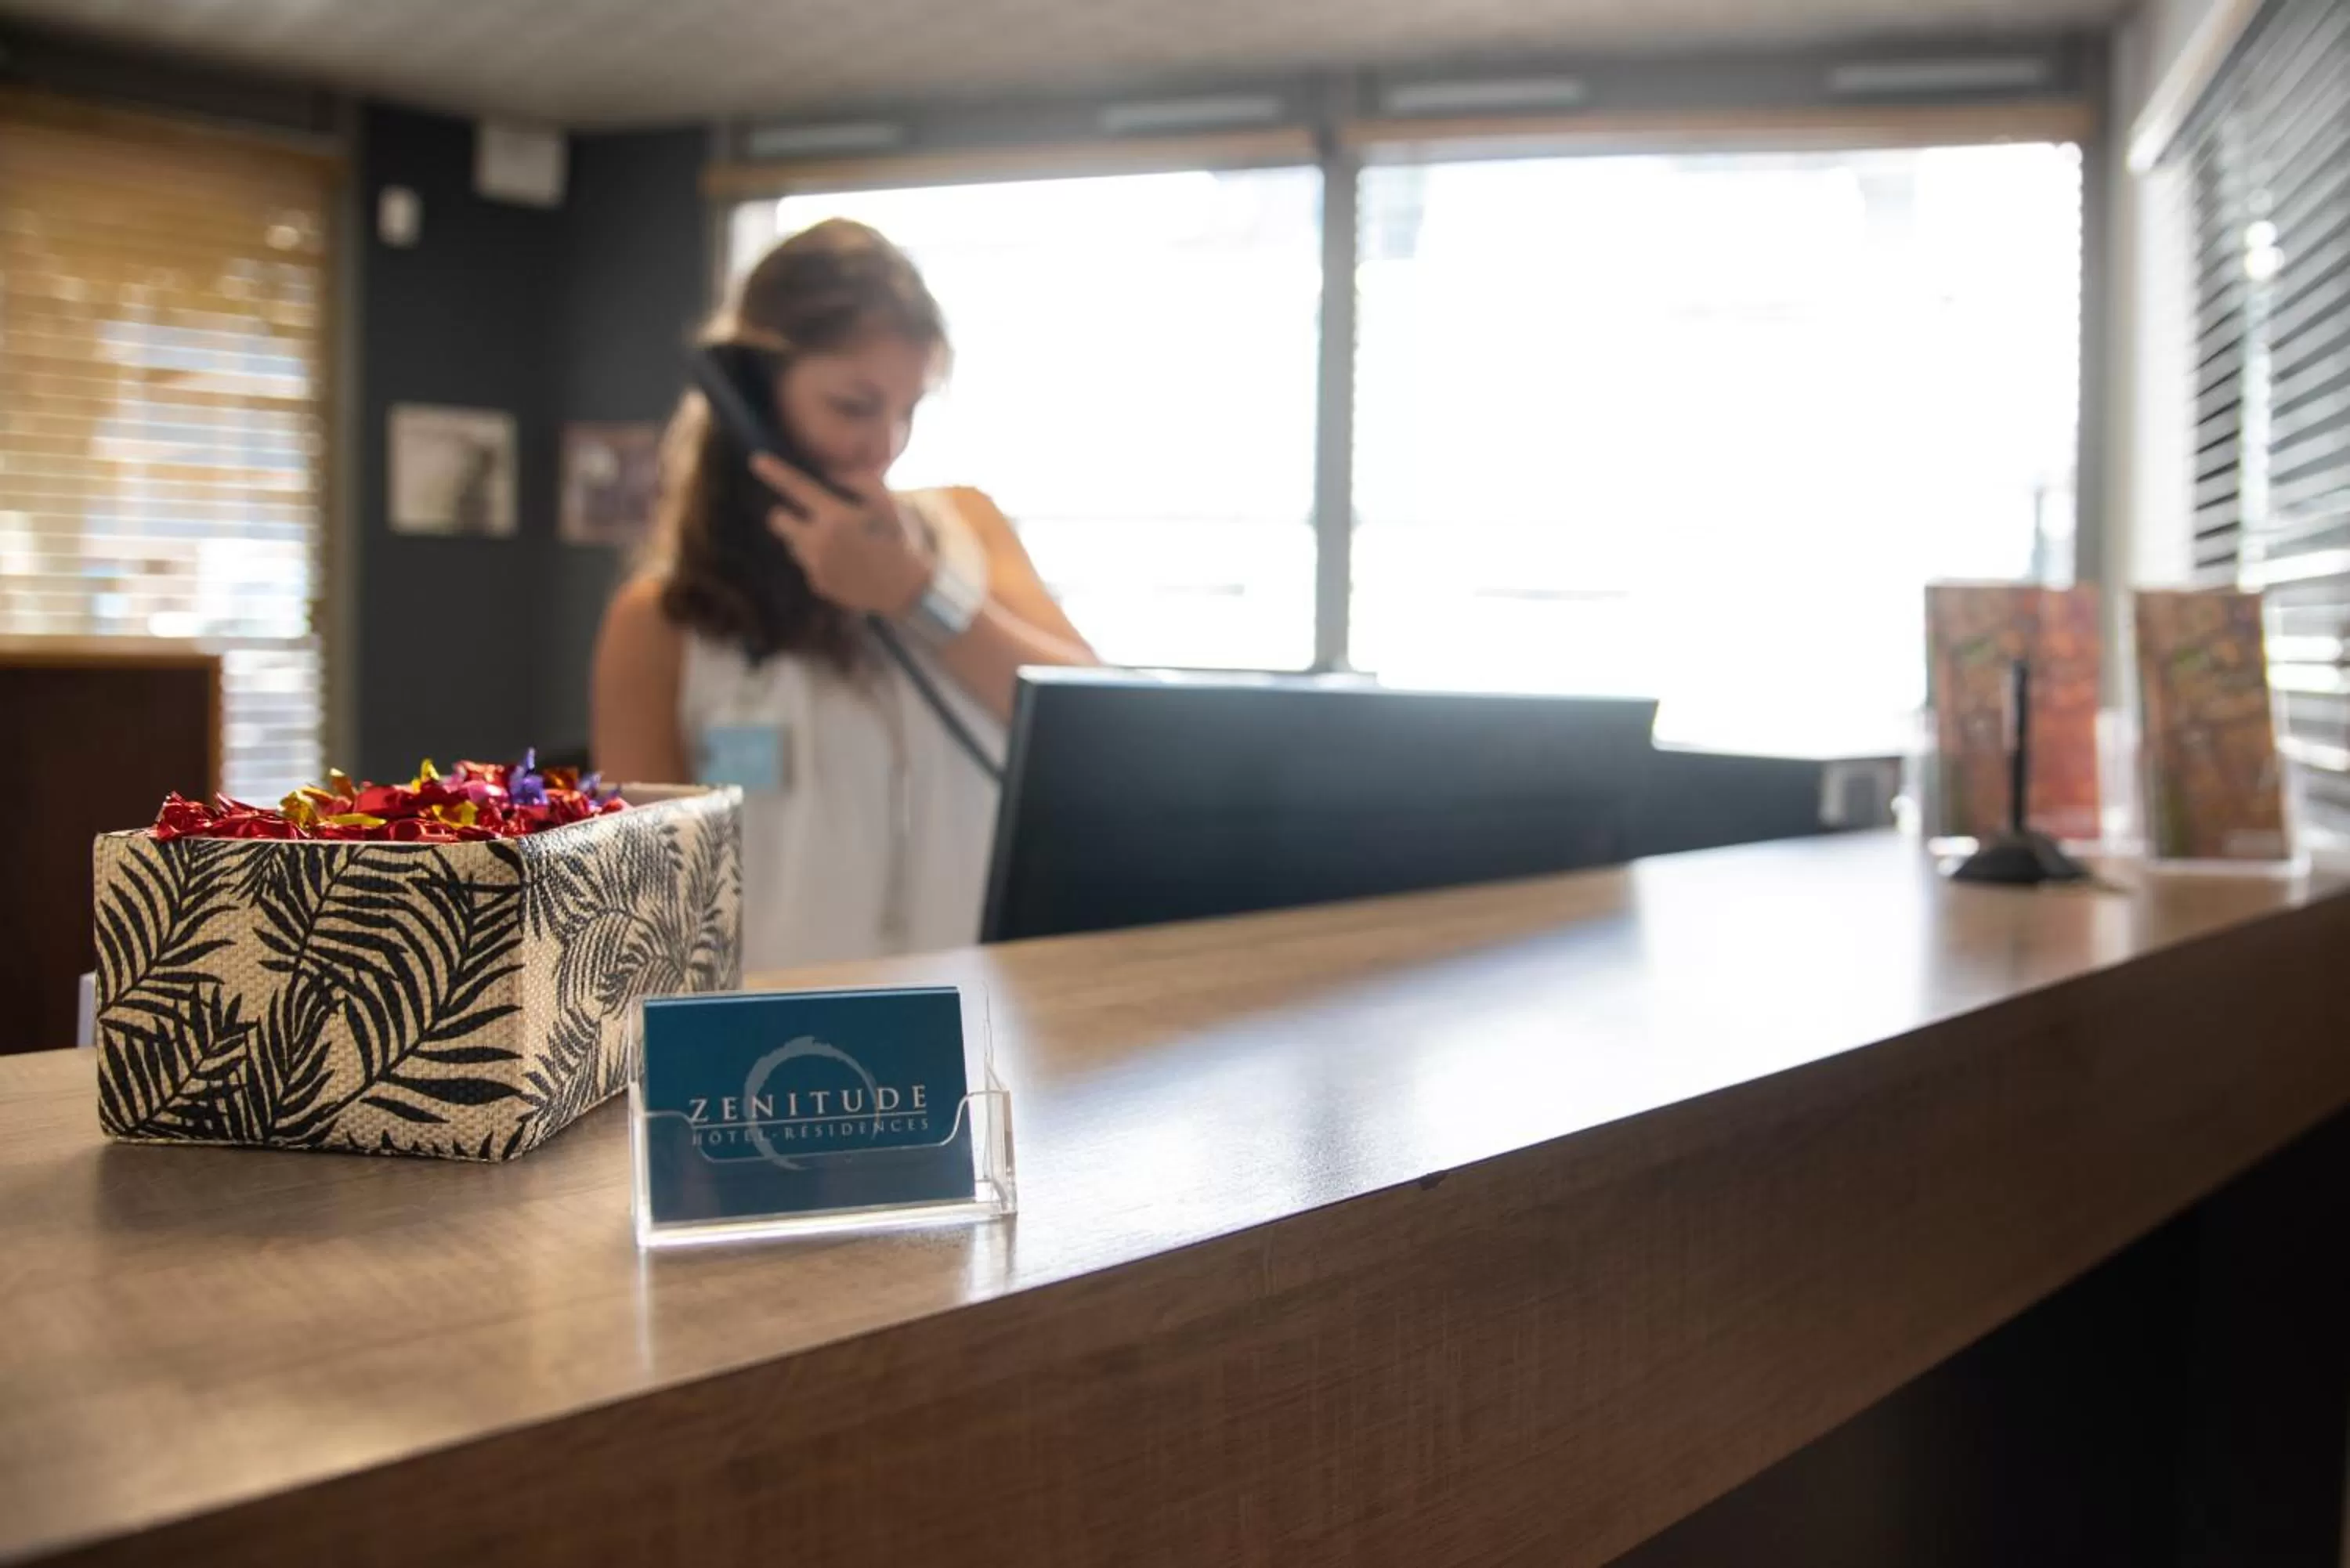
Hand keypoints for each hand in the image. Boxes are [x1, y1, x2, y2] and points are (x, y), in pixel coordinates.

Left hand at [751, 453, 929, 618]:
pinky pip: (808, 565)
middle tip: (804, 516)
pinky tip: (846, 565)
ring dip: (806, 539)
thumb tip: (831, 474)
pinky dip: (820, 561)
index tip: (756, 460)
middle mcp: (819, 541)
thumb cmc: (900, 540)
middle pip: (778, 520)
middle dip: (785, 515)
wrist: (907, 590)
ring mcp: (816, 566)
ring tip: (839, 545)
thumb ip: (859, 482)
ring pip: (792, 544)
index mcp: (836, 516)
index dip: (775, 472)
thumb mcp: (887, 504)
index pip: (797, 488)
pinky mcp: (818, 584)